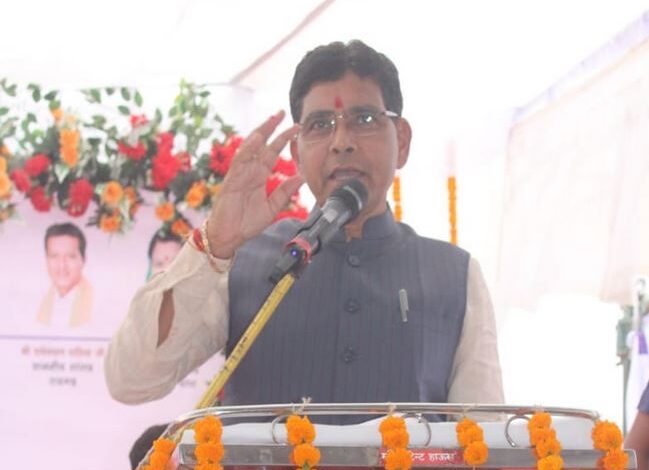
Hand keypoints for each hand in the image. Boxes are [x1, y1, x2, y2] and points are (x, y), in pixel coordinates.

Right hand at [205, 111, 303, 258]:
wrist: (230, 237)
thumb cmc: (246, 222)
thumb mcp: (272, 207)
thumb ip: (285, 192)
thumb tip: (301, 177)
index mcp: (259, 175)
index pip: (272, 152)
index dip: (283, 139)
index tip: (296, 127)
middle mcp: (249, 171)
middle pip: (261, 144)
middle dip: (271, 128)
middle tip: (282, 112)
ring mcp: (240, 174)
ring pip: (250, 148)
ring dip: (260, 133)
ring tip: (271, 120)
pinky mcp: (232, 181)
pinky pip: (240, 162)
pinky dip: (248, 150)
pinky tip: (257, 139)